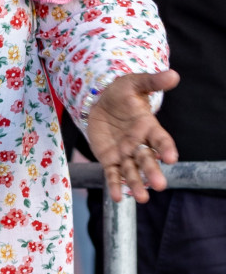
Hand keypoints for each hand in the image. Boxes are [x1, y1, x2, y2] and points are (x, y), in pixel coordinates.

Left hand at [87, 69, 179, 202]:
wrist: (100, 100)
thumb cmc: (121, 93)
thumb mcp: (133, 83)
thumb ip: (151, 82)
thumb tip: (173, 74)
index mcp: (148, 127)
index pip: (160, 139)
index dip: (166, 148)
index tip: (171, 158)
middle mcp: (139, 143)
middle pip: (147, 159)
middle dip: (152, 171)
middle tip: (160, 186)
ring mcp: (125, 153)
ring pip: (131, 170)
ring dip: (136, 183)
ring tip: (142, 199)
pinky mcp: (110, 158)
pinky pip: (112, 173)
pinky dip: (115, 185)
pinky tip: (118, 197)